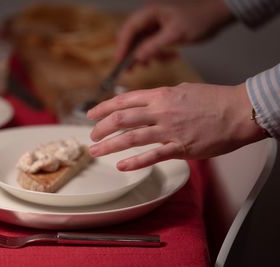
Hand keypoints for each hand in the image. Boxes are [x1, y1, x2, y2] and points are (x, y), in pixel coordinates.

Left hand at [87, 83, 266, 170]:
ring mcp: (169, 130)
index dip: (103, 108)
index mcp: (160, 95)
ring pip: (131, 138)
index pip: (123, 100)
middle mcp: (160, 111)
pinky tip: (122, 165)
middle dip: (101, 128)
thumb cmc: (213, 99)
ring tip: (95, 151)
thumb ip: (161, 97)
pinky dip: (134, 162)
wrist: (239, 111)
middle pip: (121, 119)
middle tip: (92, 136)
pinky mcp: (180, 147)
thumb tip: (146, 102)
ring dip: (109, 146)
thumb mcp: (182, 90)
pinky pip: (152, 156)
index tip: (91, 115)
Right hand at [117, 0, 233, 62]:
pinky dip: (157, 53)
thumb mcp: (175, 34)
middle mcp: (150, 16)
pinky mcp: (162, 30)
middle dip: (132, 53)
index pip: (129, 29)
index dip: (123, 46)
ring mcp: (155, 23)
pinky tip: (168, 57)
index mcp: (150, 11)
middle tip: (131, 69)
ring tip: (151, 65)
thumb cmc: (199, 18)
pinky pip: (152, 43)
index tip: (120, 62)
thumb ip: (154, 46)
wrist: (217, 14)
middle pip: (132, 36)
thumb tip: (137, 58)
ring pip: (141, 42)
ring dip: (145, 55)